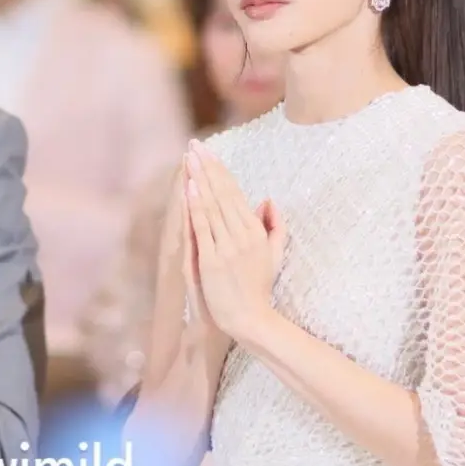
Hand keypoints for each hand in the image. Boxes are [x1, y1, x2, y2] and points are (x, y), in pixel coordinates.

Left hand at [184, 141, 285, 344]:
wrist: (251, 319)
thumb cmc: (259, 288)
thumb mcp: (275, 254)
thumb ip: (275, 226)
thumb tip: (267, 199)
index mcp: (256, 232)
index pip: (235, 194)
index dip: (220, 171)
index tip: (208, 153)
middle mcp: (242, 236)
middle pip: (222, 195)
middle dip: (207, 168)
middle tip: (195, 145)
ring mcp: (227, 248)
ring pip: (212, 207)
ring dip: (200, 180)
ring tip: (190, 159)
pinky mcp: (211, 261)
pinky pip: (203, 229)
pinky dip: (196, 207)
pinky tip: (191, 188)